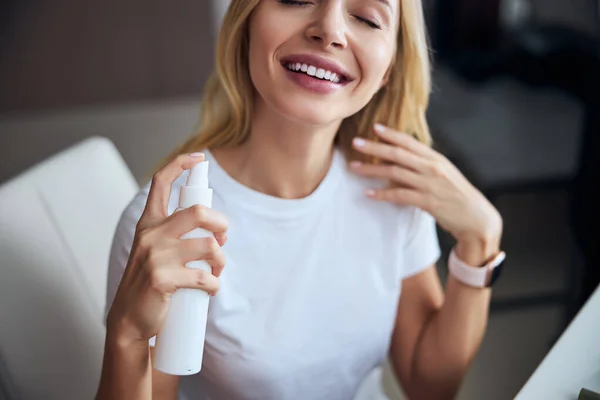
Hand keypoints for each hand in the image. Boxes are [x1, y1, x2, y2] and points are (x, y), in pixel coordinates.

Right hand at [106, 153, 228, 344]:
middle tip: (223, 239)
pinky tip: (211, 289)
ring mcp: (155, 256)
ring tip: (217, 271)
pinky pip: (204, 276)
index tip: (199, 157)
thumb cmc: (150, 283)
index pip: (160, 182)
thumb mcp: (154, 250)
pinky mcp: (162, 279)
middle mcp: (150, 235)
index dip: (180, 164)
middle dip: (222, 224)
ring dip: (221, 261)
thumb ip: (178, 235)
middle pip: (199, 212)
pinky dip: (215, 285)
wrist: (129, 319)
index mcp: (148, 224)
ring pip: (209, 246)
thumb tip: (219, 234)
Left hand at [350, 124, 501, 255]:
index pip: (410, 142)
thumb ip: (424, 167)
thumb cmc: (458, 197)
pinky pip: (399, 195)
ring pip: (394, 172)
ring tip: (353, 167)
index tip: (374, 127)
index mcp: (437, 159)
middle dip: (374, 147)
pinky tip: (368, 193)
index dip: (392, 134)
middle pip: (398, 154)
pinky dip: (382, 194)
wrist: (478, 219)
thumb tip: (400, 162)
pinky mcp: (428, 201)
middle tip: (355, 142)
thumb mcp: (444, 176)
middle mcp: (433, 168)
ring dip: (371, 169)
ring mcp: (430, 184)